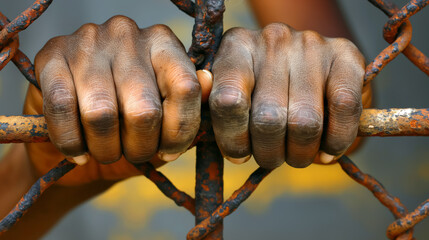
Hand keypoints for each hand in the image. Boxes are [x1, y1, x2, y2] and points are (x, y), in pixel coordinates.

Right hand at [24, 16, 207, 184]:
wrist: (78, 131)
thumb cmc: (129, 125)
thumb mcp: (165, 120)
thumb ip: (189, 107)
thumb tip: (208, 82)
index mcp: (164, 43)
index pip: (186, 89)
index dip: (180, 132)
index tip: (169, 152)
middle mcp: (128, 34)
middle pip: (144, 110)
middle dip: (140, 148)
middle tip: (134, 155)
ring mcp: (88, 41)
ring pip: (101, 114)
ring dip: (106, 149)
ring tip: (107, 152)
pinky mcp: (51, 55)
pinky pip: (63, 109)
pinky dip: (72, 143)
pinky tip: (79, 152)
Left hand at [210, 23, 365, 168]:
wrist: (311, 65)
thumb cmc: (264, 89)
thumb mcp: (235, 92)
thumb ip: (215, 108)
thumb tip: (194, 120)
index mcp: (236, 47)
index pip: (227, 101)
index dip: (233, 140)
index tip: (240, 155)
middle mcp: (272, 39)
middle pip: (268, 120)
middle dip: (270, 154)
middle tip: (273, 157)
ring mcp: (311, 45)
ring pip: (305, 122)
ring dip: (300, 154)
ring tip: (298, 156)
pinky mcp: (347, 56)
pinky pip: (343, 110)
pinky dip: (335, 142)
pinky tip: (326, 150)